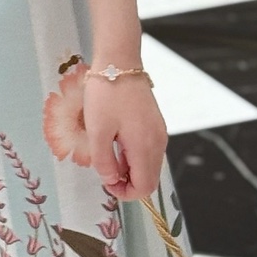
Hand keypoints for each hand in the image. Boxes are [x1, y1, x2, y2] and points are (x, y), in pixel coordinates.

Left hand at [82, 76, 167, 199]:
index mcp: (145, 147)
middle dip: (127, 182)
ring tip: (108, 154)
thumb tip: (110, 180)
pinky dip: (134, 156)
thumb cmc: (106, 94)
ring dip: (130, 169)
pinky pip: (149, 151)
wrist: (120, 62)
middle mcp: (158, 143)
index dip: (125, 193)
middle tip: (104, 170)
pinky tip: (117, 143)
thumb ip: (103, 162)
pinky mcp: (156, 124)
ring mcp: (159, 133)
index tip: (106, 183)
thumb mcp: (97, 131)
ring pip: (149, 166)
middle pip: (149, 179)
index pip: (144, 187)